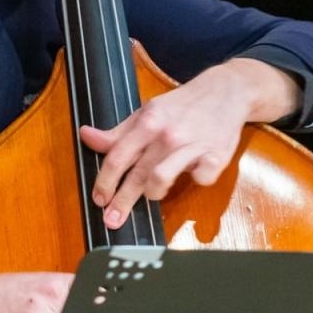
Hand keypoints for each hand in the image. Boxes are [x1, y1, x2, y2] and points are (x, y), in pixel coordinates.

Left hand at [78, 58, 298, 228]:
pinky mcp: (217, 156)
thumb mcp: (146, 113)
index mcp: (147, 123)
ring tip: (153, 195)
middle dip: (121, 202)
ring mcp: (192, 145)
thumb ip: (118, 132)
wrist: (226, 92)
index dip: (105, 182)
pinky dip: (196, 180)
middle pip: (137, 175)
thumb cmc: (181, 106)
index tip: (98, 200)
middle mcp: (167, 135)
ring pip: (162, 179)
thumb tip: (85, 136)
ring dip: (154, 193)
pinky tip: (194, 174)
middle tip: (112, 220)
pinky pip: (201, 179)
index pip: (117, 157)